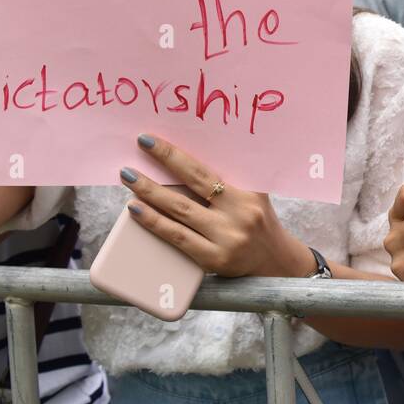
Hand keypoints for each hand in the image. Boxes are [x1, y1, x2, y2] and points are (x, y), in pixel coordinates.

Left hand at [122, 134, 311, 277]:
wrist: (275, 261)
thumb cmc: (256, 220)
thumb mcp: (252, 194)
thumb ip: (227, 177)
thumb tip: (183, 157)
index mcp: (246, 194)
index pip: (202, 171)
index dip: (173, 156)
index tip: (147, 141)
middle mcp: (238, 215)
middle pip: (189, 189)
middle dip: (156, 174)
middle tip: (128, 166)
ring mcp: (226, 239)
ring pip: (180, 214)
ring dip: (150, 197)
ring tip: (130, 183)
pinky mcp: (214, 260)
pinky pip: (178, 239)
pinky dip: (155, 223)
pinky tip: (137, 211)